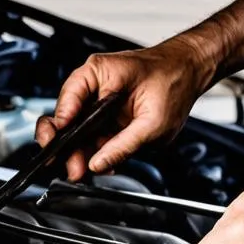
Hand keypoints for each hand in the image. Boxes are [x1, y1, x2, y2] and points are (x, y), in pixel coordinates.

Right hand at [35, 32, 217, 179]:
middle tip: (72, 168)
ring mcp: (96, 100)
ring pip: (76, 131)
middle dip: (66, 146)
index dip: (60, 125)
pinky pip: (90, 136)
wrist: (188, 73)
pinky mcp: (103, 115)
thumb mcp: (153, 122)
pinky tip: (99, 163)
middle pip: (66, 118)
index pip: (68, 98)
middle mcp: (93, 85)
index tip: (56, 146)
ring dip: (78, 153)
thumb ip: (123, 145)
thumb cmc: (173, 82)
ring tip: (82, 171)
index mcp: (99, 73)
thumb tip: (98, 163)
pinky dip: (92, 151)